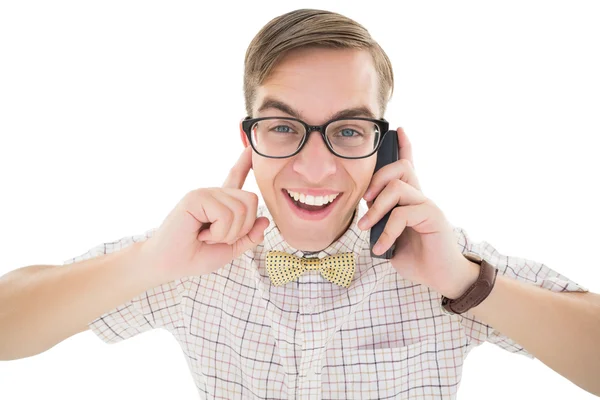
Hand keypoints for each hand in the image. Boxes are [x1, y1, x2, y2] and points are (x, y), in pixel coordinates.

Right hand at [139, 146, 269, 283]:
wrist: (168, 264)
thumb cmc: (195, 256)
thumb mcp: (230, 249)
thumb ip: (249, 237)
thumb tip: (265, 220)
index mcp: (221, 203)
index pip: (236, 178)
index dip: (244, 164)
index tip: (250, 149)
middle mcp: (214, 194)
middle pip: (251, 200)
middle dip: (242, 228)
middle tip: (218, 238)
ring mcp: (205, 193)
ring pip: (241, 209)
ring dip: (227, 233)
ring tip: (207, 237)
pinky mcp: (196, 197)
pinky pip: (225, 214)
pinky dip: (218, 232)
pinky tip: (200, 234)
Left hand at [358, 128, 478, 298]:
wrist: (442, 278)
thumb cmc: (417, 259)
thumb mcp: (391, 240)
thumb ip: (381, 225)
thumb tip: (366, 217)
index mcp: (411, 200)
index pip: (409, 167)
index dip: (405, 147)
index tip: (399, 130)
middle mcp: (421, 197)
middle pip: (399, 169)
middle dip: (376, 180)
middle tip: (364, 202)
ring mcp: (428, 205)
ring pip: (397, 188)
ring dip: (376, 208)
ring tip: (366, 227)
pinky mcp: (433, 217)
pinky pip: (402, 214)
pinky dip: (387, 232)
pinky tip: (381, 248)